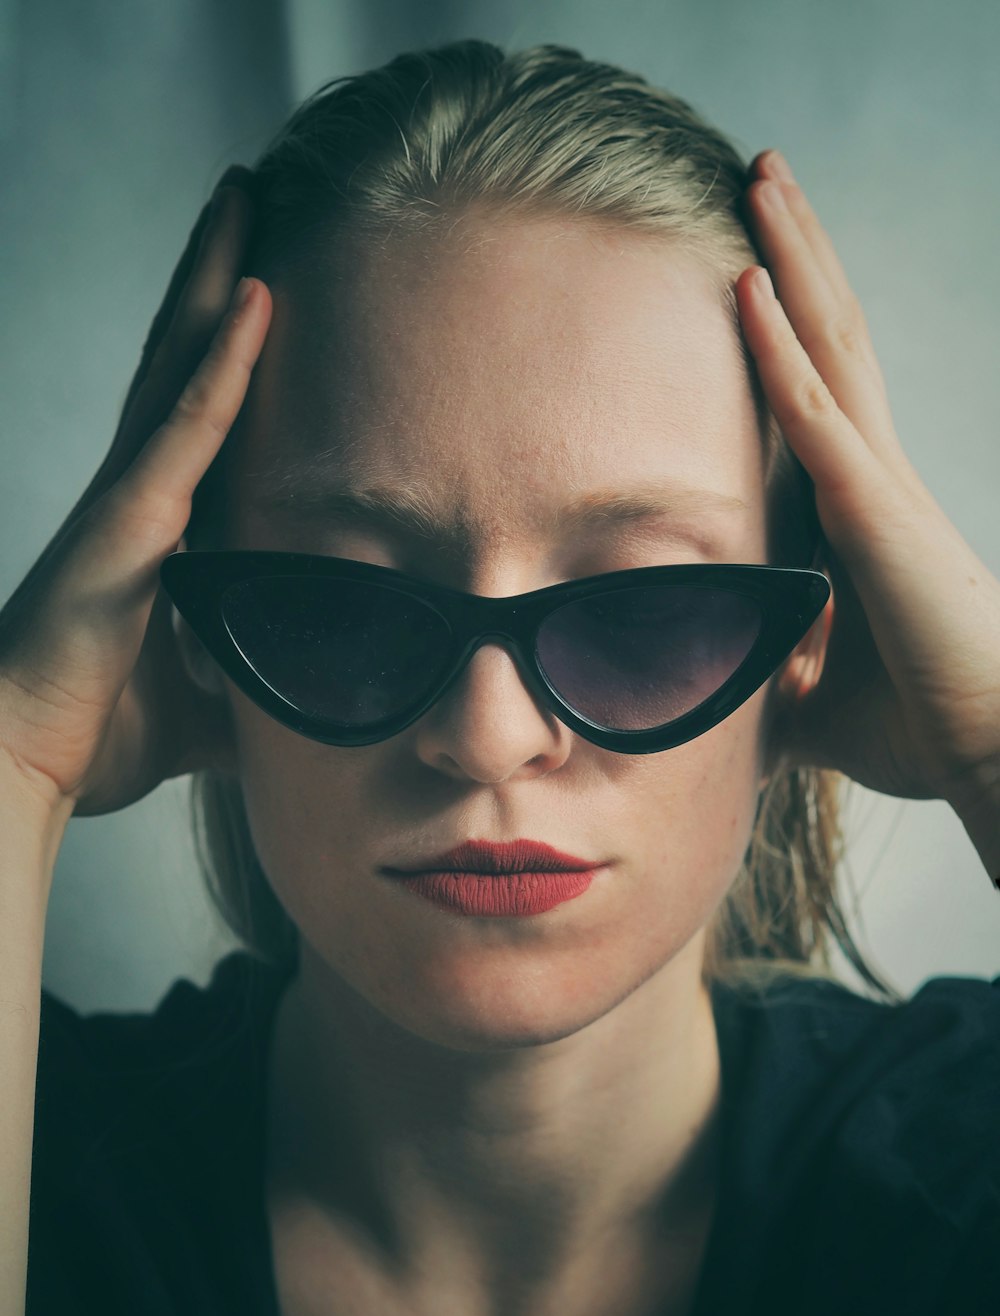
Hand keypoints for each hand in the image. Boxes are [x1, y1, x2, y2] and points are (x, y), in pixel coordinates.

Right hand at [0, 170, 271, 821]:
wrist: (29, 759)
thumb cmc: (103, 728)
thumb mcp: (213, 698)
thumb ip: (262, 678)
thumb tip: (331, 702)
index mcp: (159, 521)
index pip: (201, 410)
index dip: (228, 343)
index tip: (270, 281)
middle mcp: (140, 489)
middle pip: (184, 359)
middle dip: (216, 276)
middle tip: (254, 197)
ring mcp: (130, 496)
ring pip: (178, 363)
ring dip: (214, 278)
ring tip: (246, 196)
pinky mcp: (127, 519)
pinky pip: (184, 425)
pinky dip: (223, 362)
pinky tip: (257, 298)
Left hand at [739, 149, 999, 815]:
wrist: (990, 750)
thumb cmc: (921, 724)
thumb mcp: (815, 695)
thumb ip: (773, 675)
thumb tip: (726, 690)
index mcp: (866, 506)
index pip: (824, 388)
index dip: (796, 318)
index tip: (757, 259)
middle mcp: (878, 474)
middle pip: (835, 335)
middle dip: (800, 252)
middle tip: (764, 176)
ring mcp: (880, 483)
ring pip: (831, 343)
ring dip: (793, 258)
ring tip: (763, 177)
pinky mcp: (877, 512)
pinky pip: (817, 413)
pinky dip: (778, 349)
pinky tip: (746, 284)